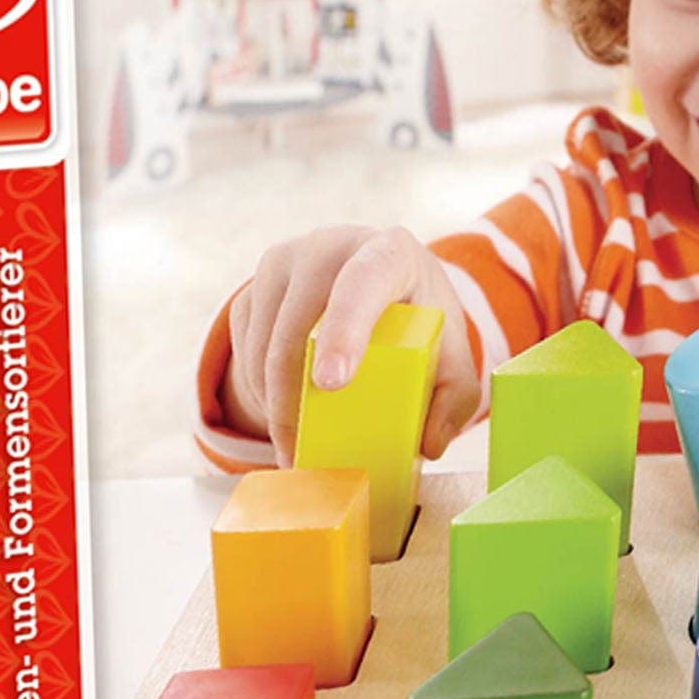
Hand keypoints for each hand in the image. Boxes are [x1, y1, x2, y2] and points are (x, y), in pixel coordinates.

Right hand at [221, 225, 480, 466]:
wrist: (376, 280)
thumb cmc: (417, 320)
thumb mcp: (451, 355)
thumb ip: (454, 400)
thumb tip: (428, 444)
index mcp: (388, 252)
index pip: (362, 283)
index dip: (344, 331)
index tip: (332, 384)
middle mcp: (329, 246)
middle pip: (298, 323)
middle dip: (292, 395)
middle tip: (300, 451)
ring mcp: (285, 262)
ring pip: (262, 340)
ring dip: (270, 400)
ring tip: (291, 445)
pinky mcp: (256, 285)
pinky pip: (244, 345)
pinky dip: (256, 388)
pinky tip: (281, 412)